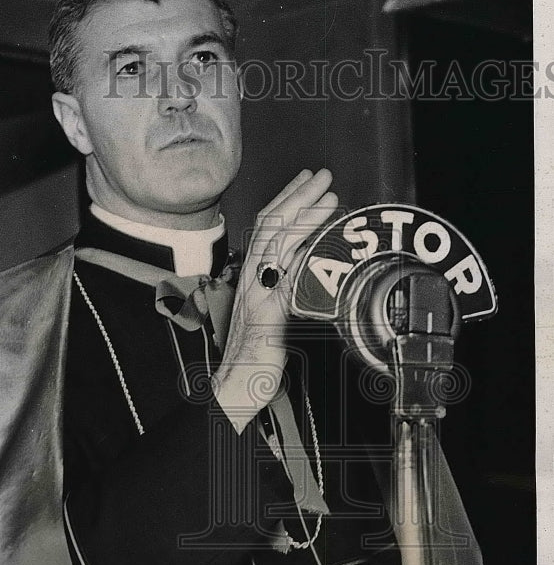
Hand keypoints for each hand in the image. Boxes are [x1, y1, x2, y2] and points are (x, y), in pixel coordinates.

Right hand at [213, 169, 337, 430]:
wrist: (235, 388)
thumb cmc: (253, 357)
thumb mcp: (270, 316)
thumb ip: (283, 291)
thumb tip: (302, 272)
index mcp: (251, 277)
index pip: (266, 227)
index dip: (286, 199)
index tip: (306, 180)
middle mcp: (251, 281)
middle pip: (273, 228)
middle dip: (299, 197)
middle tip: (323, 176)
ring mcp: (258, 297)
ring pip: (279, 247)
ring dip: (306, 219)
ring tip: (329, 198)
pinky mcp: (268, 317)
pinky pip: (288, 282)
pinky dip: (304, 262)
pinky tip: (321, 246)